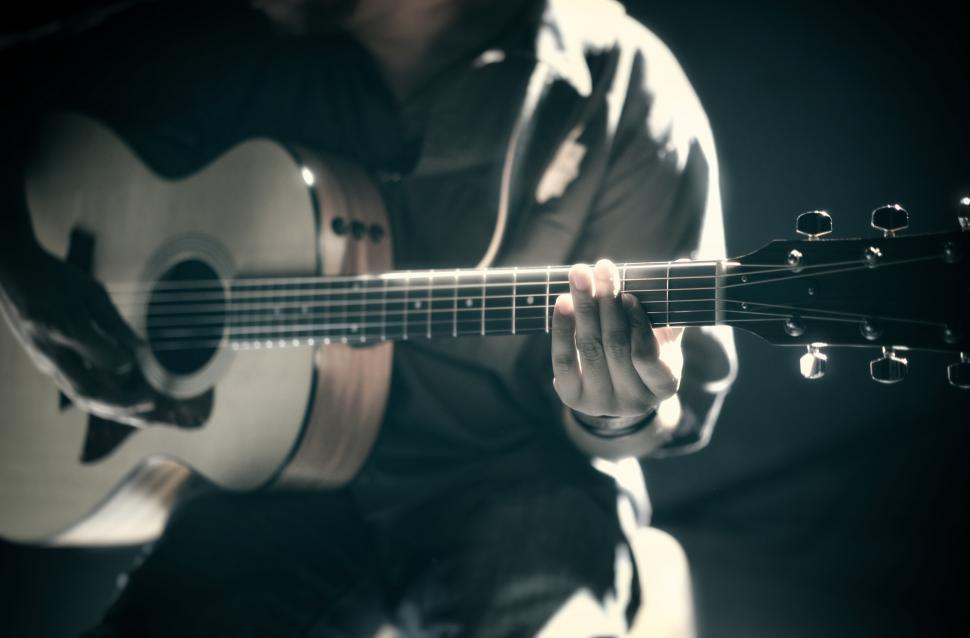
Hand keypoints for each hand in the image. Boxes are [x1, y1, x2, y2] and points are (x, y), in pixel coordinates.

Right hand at [0, 247, 209, 427]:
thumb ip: (115, 323)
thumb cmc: (55, 277)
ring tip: (145, 417)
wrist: (13, 275)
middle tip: (151, 404)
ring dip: (115, 410)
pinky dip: (102, 401)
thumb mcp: (91, 291)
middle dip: (123, 405)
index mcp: (65, 328)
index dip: (127, 362)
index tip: (142, 355)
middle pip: (88, 391)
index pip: (103, 358)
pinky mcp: (46, 365)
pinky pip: (76, 390)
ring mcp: (46, 362)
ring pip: (81, 397)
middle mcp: (51, 352)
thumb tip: (142, 351)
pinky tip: (125, 406)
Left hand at [551, 259, 683, 423]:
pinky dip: (563, 328)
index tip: (629, 295)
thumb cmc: (644, 352)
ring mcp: (601, 402)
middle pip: (615, 346)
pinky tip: (563, 302)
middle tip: (602, 268)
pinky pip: (564, 360)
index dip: (637, 325)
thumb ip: (670, 305)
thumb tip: (684, 263)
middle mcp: (633, 401)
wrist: (616, 389)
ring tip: (580, 275)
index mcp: (664, 385)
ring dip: (583, 308)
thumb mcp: (663, 335)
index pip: (647, 356)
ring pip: (589, 349)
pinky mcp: (572, 397)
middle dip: (607, 303)